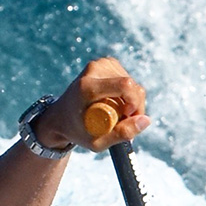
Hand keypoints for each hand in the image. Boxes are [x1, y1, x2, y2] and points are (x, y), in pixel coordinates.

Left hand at [34, 56, 151, 154]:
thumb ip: (122, 133)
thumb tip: (146, 120)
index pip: (124, 85)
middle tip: (124, 123)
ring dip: (131, 102)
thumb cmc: (77, 131)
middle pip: (131, 85)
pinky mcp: (106, 63)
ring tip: (116, 115)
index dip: (135, 102)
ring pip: (132, 83)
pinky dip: (127, 95)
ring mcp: (100, 64)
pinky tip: (115, 104)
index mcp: (87, 86)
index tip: (129, 117)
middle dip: (135, 106)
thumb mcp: (97, 142)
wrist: (60, 117)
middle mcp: (93, 70)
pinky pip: (128, 80)